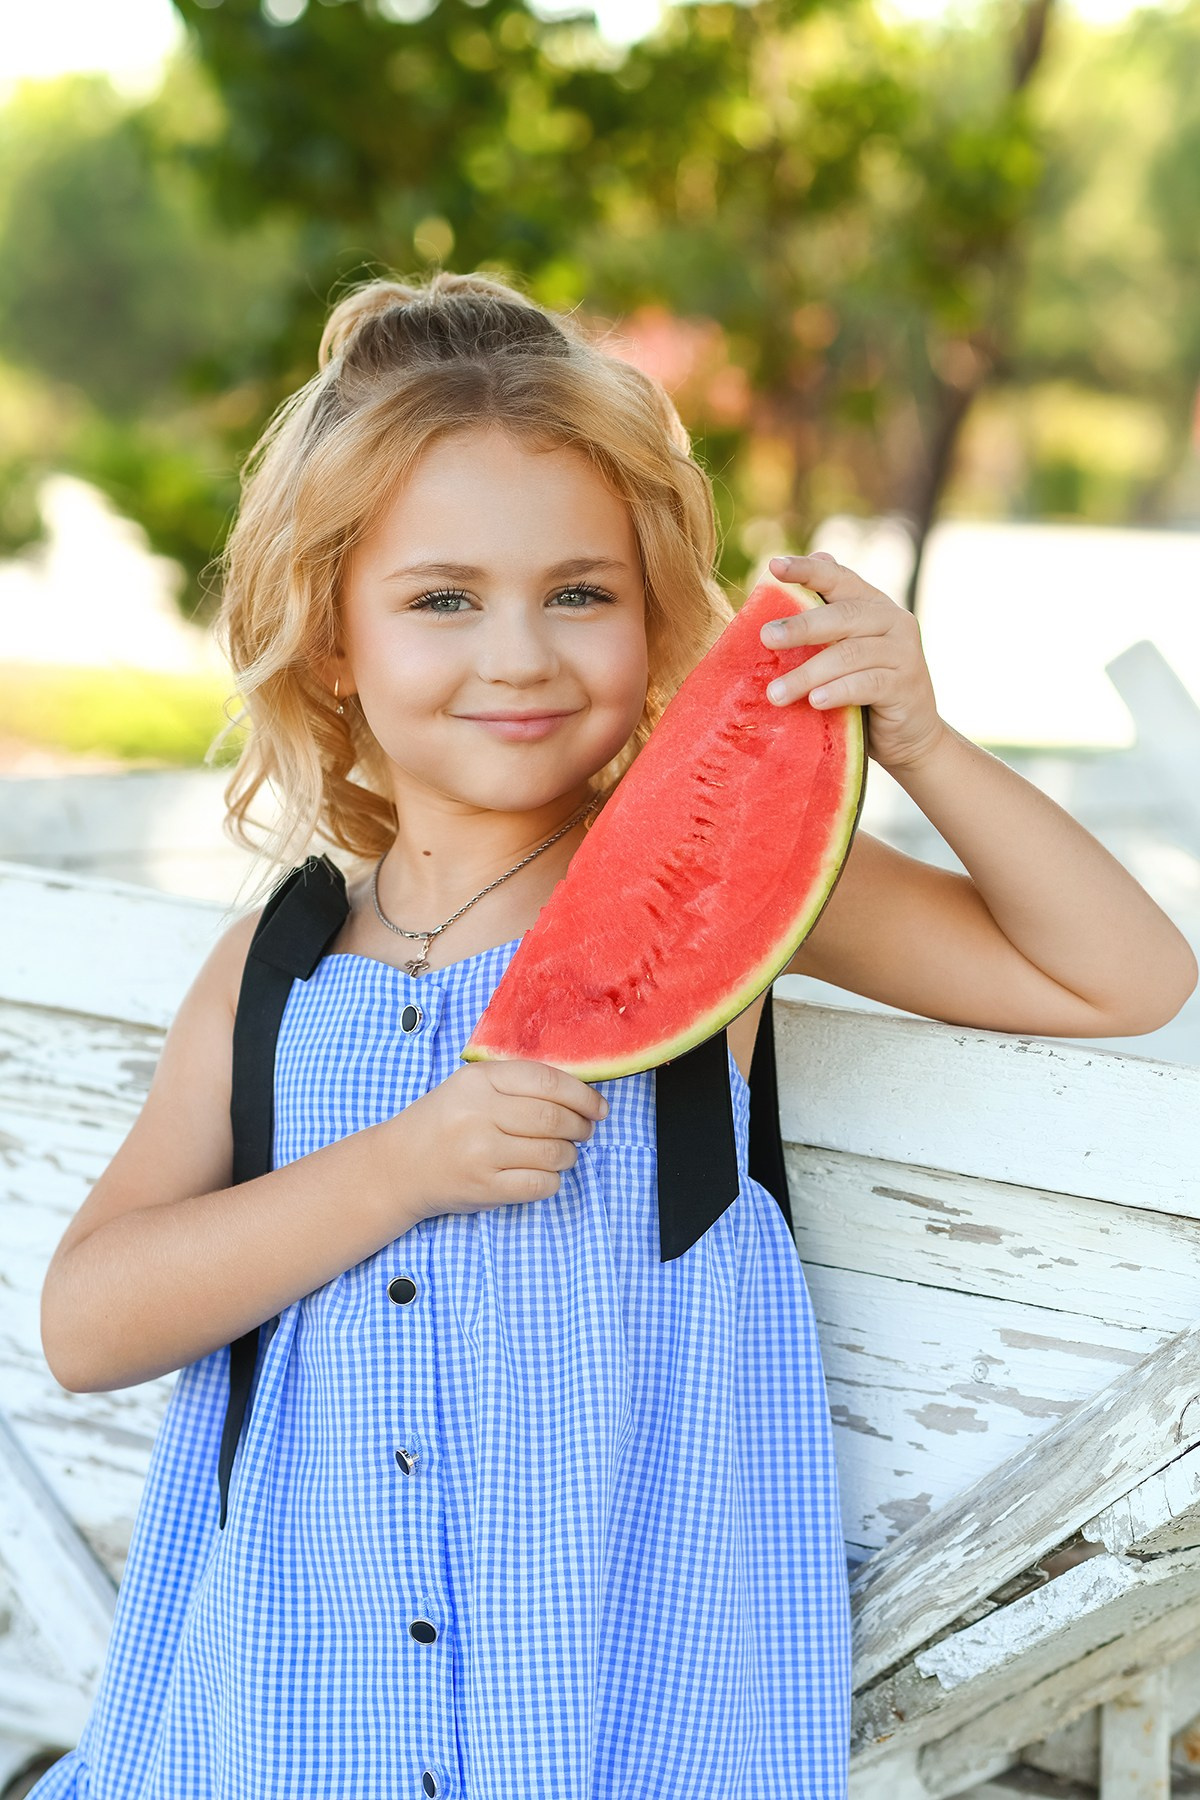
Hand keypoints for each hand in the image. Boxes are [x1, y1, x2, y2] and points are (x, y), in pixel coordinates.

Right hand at [396, 1061, 607, 1220]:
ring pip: (552, 1153)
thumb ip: (516, 1082)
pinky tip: (545, 1173)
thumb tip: (578, 1091)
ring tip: (564, 1152)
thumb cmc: (444, 1121)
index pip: (547, 1081)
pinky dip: (553, 1180)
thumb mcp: (470, 1086)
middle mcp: (478, 1114)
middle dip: (581, 1126)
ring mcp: (480, 1153)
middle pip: (554, 1119)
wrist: (399, 1165)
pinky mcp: (483, 1188)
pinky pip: (539, 1184)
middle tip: (585, 1130)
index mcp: (478, 1080)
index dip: (582, 1095)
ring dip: (569, 1154)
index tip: (598, 1107)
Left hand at [759, 551, 946, 772]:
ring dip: (808, 673)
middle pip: (843, 616)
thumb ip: (822, 624)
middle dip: (801, 625)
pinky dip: (838, 691)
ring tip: (775, 693)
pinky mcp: (906, 686)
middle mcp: (893, 620)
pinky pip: (867, 684)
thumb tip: (779, 583)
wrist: (910, 735)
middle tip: (766, 637)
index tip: (774, 566)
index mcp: (873, 604)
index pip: (839, 578)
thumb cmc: (863, 691)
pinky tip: (815, 701)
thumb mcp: (841, 654)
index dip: (807, 570)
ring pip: (850, 654)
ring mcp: (904, 652)